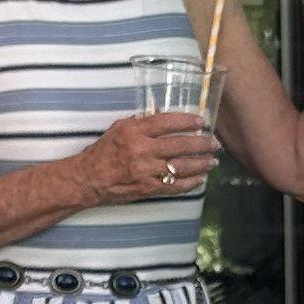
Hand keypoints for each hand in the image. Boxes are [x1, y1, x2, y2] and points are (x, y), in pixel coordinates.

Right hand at [84, 108, 217, 205]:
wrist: (88, 179)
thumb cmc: (103, 151)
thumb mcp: (119, 128)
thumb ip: (142, 122)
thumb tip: (163, 114)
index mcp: (134, 131)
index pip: (167, 122)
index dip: (187, 121)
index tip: (201, 121)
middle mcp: (142, 150)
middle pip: (180, 145)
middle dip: (202, 144)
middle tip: (215, 143)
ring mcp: (146, 171)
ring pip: (181, 167)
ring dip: (201, 164)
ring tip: (213, 161)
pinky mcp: (148, 189)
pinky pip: (175, 186)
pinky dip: (190, 183)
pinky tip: (201, 178)